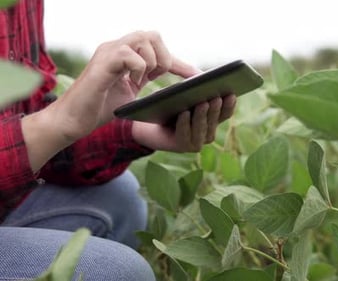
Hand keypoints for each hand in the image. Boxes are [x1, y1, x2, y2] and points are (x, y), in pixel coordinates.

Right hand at [22, 31, 198, 171]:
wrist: (72, 121)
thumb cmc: (99, 108)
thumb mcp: (130, 94)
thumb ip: (144, 81)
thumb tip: (172, 86)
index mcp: (125, 55)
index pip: (156, 48)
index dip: (178, 62)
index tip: (196, 77)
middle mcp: (117, 47)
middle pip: (152, 35)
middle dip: (164, 57)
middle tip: (156, 78)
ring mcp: (109, 52)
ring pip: (144, 39)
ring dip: (152, 62)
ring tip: (142, 81)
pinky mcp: (103, 62)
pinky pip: (131, 54)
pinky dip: (138, 68)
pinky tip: (131, 82)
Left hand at [132, 94, 235, 151]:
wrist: (147, 123)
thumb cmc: (168, 105)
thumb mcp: (183, 93)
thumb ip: (194, 85)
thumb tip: (203, 76)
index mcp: (211, 120)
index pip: (225, 113)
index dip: (229, 105)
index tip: (231, 93)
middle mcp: (207, 133)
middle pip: (214, 120)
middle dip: (216, 108)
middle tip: (217, 97)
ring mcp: (196, 142)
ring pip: (202, 129)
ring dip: (202, 116)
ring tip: (202, 103)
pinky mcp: (182, 147)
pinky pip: (185, 135)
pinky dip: (184, 124)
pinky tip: (184, 113)